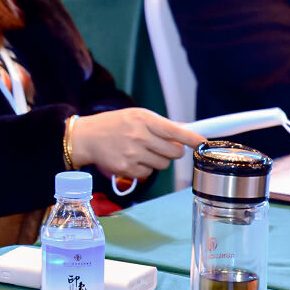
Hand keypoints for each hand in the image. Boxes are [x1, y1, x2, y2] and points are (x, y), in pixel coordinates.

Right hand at [68, 109, 206, 181]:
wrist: (86, 138)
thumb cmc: (113, 124)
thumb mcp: (136, 116)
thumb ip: (161, 124)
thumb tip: (186, 129)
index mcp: (144, 120)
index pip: (175, 131)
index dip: (192, 138)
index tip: (203, 142)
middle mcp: (139, 136)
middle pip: (174, 152)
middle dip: (173, 151)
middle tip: (163, 147)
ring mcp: (132, 154)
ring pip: (163, 164)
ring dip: (158, 160)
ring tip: (143, 151)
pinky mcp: (126, 169)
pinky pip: (148, 174)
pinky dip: (144, 169)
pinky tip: (132, 159)